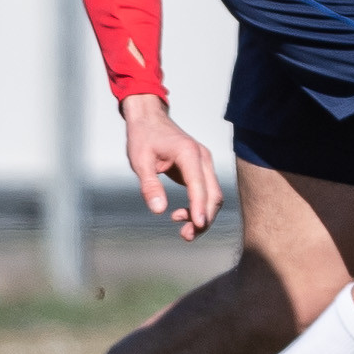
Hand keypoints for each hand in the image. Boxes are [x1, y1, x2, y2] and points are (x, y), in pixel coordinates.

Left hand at [120, 95, 221, 240]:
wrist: (149, 118)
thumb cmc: (143, 137)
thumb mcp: (139, 161)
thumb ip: (149, 186)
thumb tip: (159, 210)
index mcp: (188, 153)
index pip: (199, 186)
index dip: (199, 208)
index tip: (197, 226)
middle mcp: (202, 158)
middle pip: (213, 195)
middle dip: (203, 219)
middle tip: (186, 236)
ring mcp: (204, 163)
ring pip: (213, 196)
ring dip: (202, 216)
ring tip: (184, 231)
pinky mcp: (200, 168)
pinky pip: (206, 192)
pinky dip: (198, 207)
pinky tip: (180, 215)